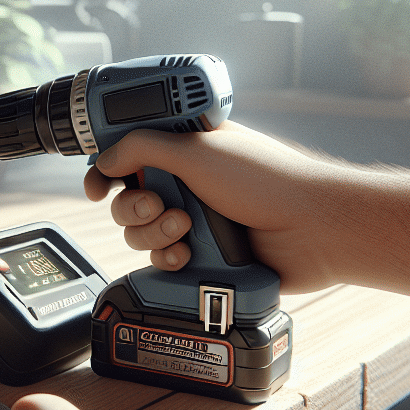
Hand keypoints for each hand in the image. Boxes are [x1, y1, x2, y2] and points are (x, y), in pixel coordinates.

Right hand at [83, 121, 409, 303]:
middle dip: (132, 206)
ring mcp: (196, 220)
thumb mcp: (198, 151)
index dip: (107, 170)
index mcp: (187, 149)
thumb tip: (104, 159)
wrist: (313, 230)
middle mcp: (188, 183)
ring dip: (153, 233)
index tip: (96, 185)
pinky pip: (162, 262)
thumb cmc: (267, 180)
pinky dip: (168, 258)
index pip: (130, 155)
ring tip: (184, 228)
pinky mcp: (203, 256)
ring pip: (141, 233)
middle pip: (127, 198)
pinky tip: (188, 254)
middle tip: (156, 205)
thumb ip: (142, 147)